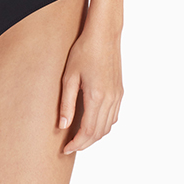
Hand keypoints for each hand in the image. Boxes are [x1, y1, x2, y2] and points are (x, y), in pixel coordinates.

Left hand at [58, 30, 123, 154]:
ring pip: (108, 127)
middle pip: (99, 133)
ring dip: (94, 137)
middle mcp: (110, 99)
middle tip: (70, 146)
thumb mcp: (69, 76)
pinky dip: (103, 126)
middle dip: (84, 144)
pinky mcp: (120, 92)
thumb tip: (63, 125)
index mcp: (96, 97)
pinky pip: (114, 117)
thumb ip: (66, 103)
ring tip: (79, 137)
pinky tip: (92, 123)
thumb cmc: (84, 50)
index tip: (65, 148)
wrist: (103, 35)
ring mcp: (117, 96)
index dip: (76, 143)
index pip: (87, 131)